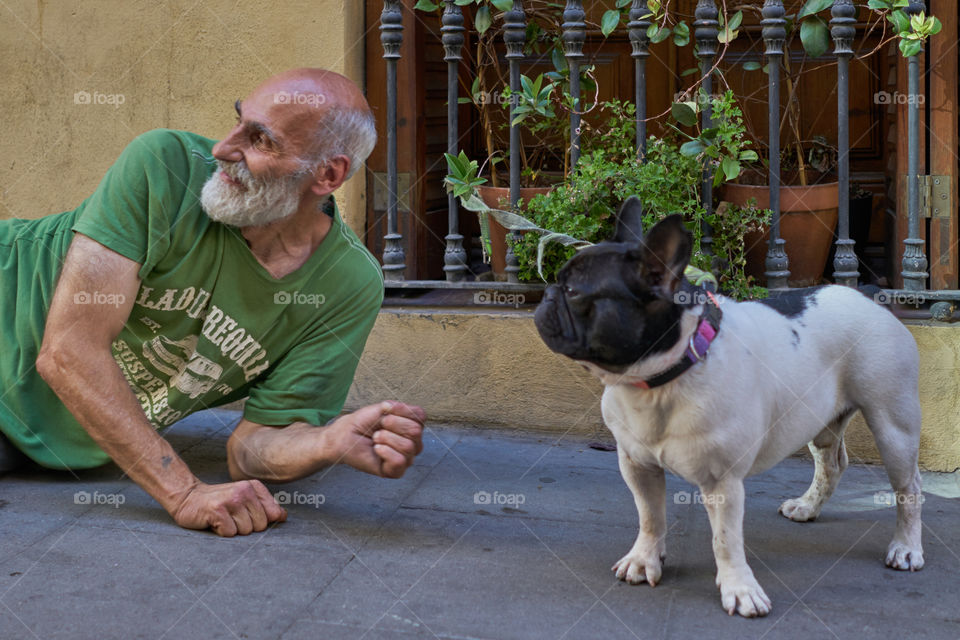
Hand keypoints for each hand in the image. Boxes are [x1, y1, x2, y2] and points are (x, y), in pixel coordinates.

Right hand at [171, 480, 286, 536]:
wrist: (188, 498)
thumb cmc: (220, 503)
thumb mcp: (245, 500)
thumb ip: (265, 507)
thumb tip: (283, 516)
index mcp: (254, 487)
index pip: (273, 514)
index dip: (261, 521)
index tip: (247, 517)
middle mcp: (244, 490)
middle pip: (260, 525)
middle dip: (246, 527)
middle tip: (232, 518)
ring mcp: (231, 499)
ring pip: (245, 530)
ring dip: (233, 530)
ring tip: (223, 519)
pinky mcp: (217, 510)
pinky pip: (230, 533)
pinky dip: (221, 532)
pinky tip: (214, 522)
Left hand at [327, 401, 424, 477]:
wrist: (346, 436)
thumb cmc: (364, 423)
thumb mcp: (382, 408)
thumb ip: (399, 408)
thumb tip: (405, 410)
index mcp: (412, 426)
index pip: (420, 416)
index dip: (402, 410)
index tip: (385, 409)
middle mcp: (413, 442)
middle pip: (415, 431)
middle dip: (393, 424)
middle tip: (379, 428)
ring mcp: (407, 457)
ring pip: (408, 446)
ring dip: (386, 439)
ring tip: (375, 439)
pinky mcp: (396, 471)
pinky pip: (400, 461)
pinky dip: (385, 452)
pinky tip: (376, 449)